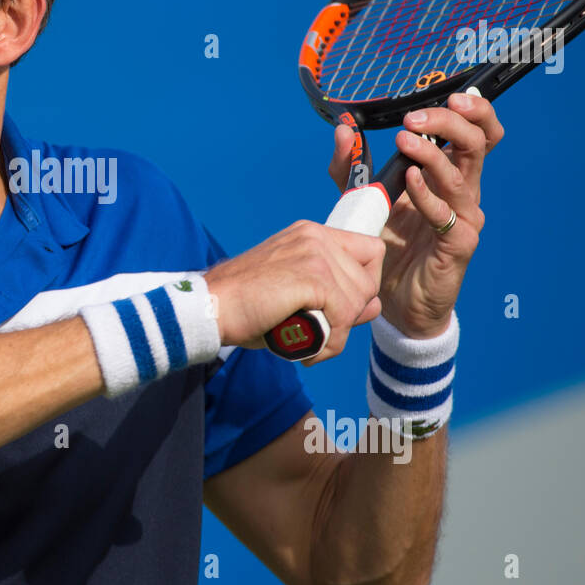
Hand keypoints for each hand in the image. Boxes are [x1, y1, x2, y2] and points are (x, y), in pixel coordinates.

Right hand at [205, 220, 384, 364]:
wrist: (210, 307)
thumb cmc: (245, 306)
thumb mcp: (296, 294)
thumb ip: (337, 295)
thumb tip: (374, 306)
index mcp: (311, 234)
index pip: (369, 251)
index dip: (364, 284)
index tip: (341, 307)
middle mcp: (316, 237)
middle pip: (368, 280)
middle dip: (351, 314)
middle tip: (322, 334)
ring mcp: (315, 254)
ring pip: (359, 300)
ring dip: (339, 333)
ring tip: (310, 344)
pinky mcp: (312, 276)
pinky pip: (343, 316)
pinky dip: (330, 341)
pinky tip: (307, 350)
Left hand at [329, 91, 503, 337]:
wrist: (395, 303)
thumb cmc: (388, 247)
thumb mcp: (365, 201)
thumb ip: (353, 168)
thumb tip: (343, 128)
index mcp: (448, 175)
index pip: (477, 134)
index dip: (473, 112)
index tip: (450, 95)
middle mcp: (462, 192)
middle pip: (477, 145)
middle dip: (451, 123)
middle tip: (415, 118)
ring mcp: (463, 219)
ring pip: (461, 176)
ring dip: (433, 155)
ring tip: (406, 142)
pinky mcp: (458, 246)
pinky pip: (446, 216)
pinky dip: (428, 195)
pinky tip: (410, 182)